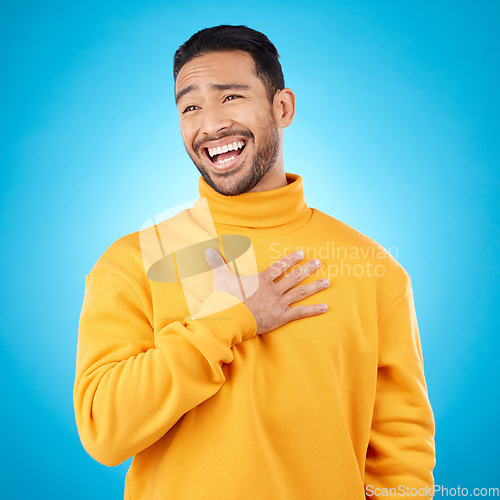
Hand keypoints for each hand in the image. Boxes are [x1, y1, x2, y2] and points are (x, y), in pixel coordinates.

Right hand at [205, 248, 328, 334]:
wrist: (229, 319)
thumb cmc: (225, 298)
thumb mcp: (221, 277)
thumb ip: (217, 262)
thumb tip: (207, 249)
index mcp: (262, 279)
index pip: (280, 266)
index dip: (291, 259)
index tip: (302, 253)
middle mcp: (274, 290)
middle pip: (294, 277)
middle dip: (308, 269)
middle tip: (319, 262)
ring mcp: (279, 304)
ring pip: (300, 292)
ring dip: (314, 286)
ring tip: (327, 281)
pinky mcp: (281, 318)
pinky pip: (300, 312)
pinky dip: (313, 310)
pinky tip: (326, 307)